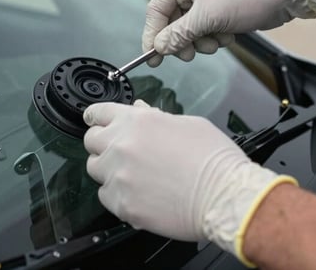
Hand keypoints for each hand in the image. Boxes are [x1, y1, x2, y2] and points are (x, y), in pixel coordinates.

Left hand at [83, 101, 295, 262]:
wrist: (225, 196)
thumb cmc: (214, 158)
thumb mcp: (187, 123)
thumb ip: (155, 116)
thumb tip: (140, 110)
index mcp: (136, 121)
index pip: (98, 113)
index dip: (97, 117)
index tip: (97, 122)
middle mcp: (121, 146)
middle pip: (90, 141)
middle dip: (102, 144)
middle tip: (119, 152)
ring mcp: (119, 176)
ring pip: (94, 170)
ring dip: (108, 170)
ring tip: (132, 175)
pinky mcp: (122, 204)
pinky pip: (105, 196)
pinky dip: (117, 195)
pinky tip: (138, 194)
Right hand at [142, 0, 315, 65]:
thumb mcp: (208, 18)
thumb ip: (179, 34)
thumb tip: (159, 47)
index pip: (157, 9)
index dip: (153, 35)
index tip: (152, 57)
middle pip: (173, 22)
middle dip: (184, 40)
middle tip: (190, 55)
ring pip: (189, 29)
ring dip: (202, 41)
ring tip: (219, 40)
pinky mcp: (219, 8)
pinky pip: (205, 29)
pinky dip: (214, 36)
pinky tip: (229, 34)